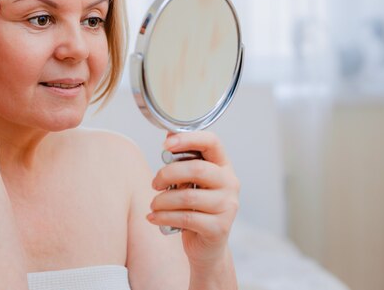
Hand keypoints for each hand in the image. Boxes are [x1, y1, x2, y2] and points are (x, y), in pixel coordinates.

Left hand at [147, 131, 239, 267]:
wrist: (207, 246)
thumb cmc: (195, 208)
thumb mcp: (190, 183)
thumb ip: (183, 163)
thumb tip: (169, 139)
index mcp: (223, 166)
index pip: (212, 142)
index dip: (188, 139)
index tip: (166, 144)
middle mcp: (230, 183)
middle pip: (196, 169)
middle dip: (167, 174)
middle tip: (155, 183)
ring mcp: (227, 206)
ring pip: (187, 196)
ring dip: (162, 200)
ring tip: (153, 205)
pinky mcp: (219, 227)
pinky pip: (186, 218)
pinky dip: (164, 217)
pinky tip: (153, 217)